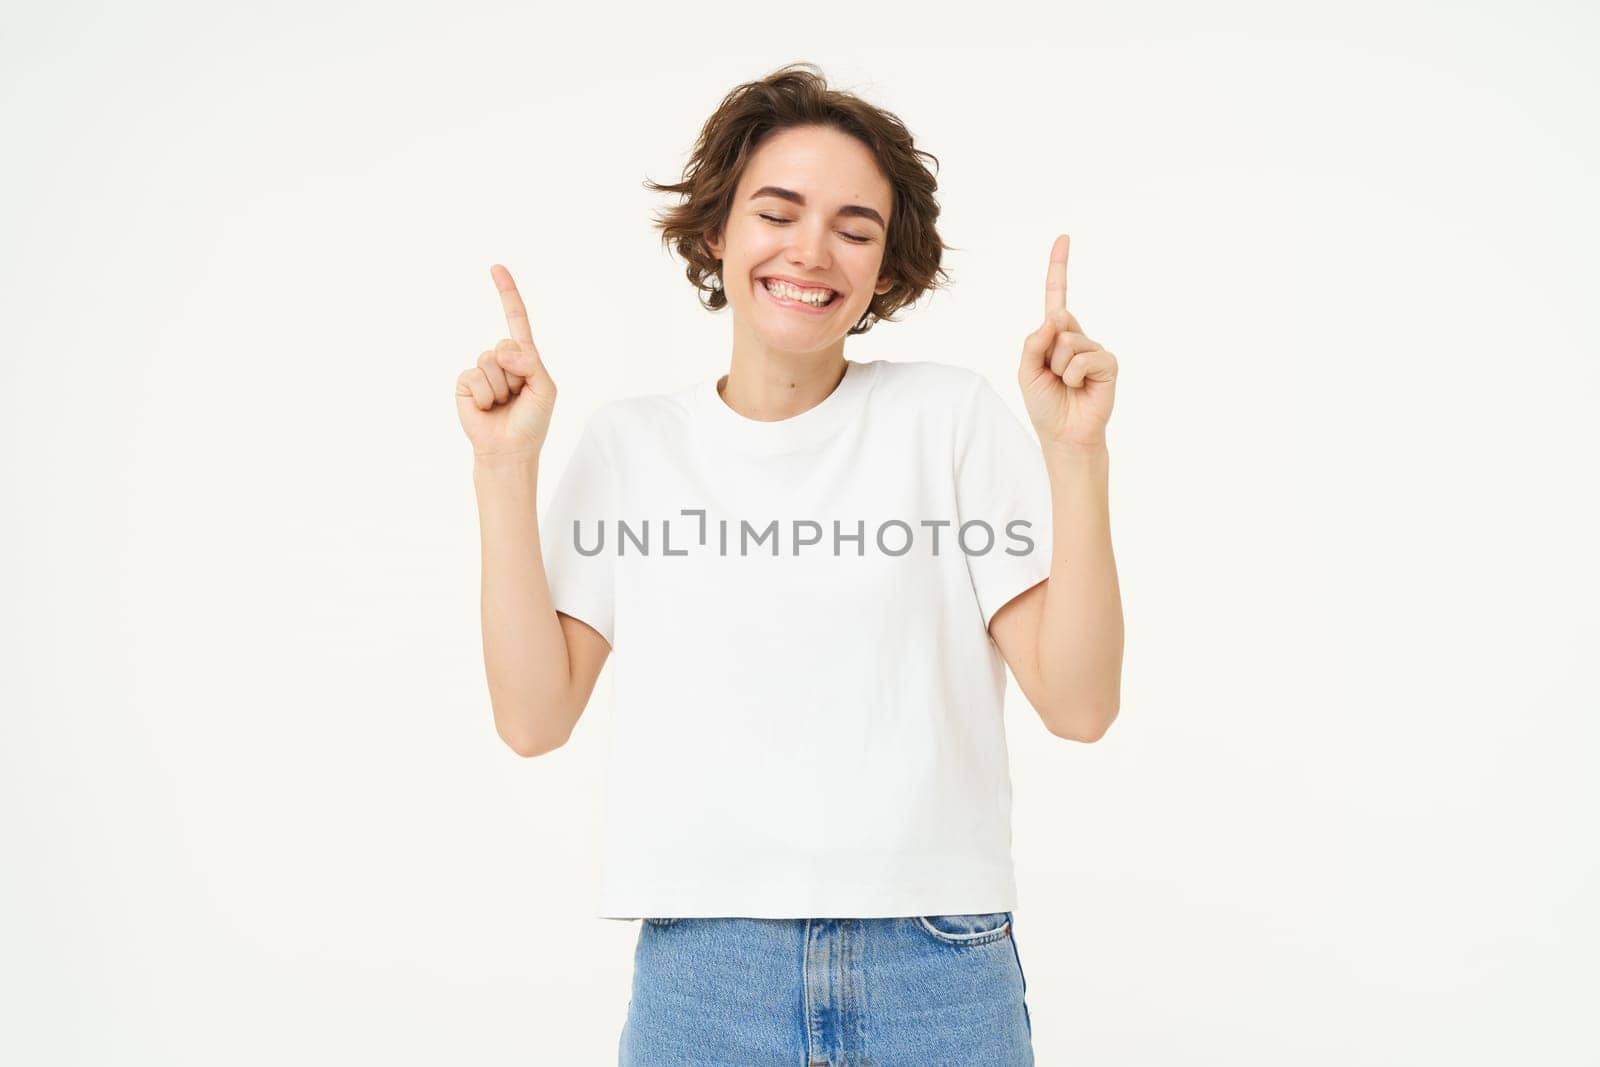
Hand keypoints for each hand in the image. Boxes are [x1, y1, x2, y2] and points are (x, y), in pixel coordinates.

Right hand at [455, 264, 558, 460]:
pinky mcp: (464, 384)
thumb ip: (531, 362)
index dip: (507, 293)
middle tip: (517, 396)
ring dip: (501, 388)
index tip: (496, 267)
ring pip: (490, 361)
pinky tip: (487, 408)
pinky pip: (474, 377)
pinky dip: (484, 396)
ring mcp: (482, 371)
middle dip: (516, 373)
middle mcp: (501, 360)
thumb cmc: (531, 422)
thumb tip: (502, 348)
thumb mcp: (545, 389)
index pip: (516, 319)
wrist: (509, 450)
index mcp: (524, 357)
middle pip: (506, 346)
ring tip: (503, 404)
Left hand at [1018, 235, 1117, 448]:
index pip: (1056, 295)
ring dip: (1059, 369)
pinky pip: (1084, 359)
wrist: (1064, 434)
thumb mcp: (1026, 371)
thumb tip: (1056, 316)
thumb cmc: (1044, 404)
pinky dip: (1075, 376)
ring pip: (1068, 342)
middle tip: (1053, 376)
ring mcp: (1093, 349)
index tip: (1064, 238)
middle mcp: (1075, 336)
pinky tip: (1080, 388)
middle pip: (1057, 321)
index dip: (1059, 267)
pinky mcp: (1108, 363)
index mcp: (1054, 335)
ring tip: (1067, 386)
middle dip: (1047, 352)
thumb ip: (1034, 342)